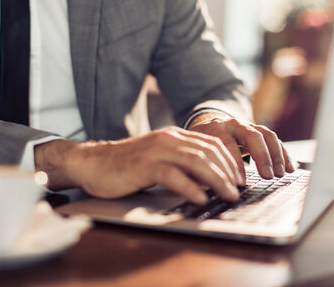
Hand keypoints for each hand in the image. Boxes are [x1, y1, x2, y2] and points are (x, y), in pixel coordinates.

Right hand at [34, 127, 241, 203]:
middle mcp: (168, 139)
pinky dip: (190, 187)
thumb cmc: (126, 166)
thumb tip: (209, 182)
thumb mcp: (159, 159)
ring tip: (228, 195)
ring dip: (216, 180)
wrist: (93, 163)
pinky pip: (173, 175)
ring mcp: (156, 151)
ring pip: (196, 162)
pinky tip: (201, 199)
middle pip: (208, 152)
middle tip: (239, 190)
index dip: (230, 161)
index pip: (212, 144)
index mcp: (174, 136)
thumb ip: (181, 164)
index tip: (240, 179)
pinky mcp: (143, 166)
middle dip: (229, 172)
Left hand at [187, 113, 294, 182]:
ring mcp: (248, 126)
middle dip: (261, 156)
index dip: (234, 164)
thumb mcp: (194, 154)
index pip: (227, 145)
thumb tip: (203, 191)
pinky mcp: (258, 132)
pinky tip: (290, 168)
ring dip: (275, 155)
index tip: (239, 183)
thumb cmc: (199, 147)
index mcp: (214, 129)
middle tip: (267, 176)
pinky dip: (283, 154)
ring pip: (266, 135)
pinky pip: (274, 140)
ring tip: (280, 174)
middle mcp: (233, 124)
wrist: (205, 124)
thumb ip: (199, 169)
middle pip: (251, 135)